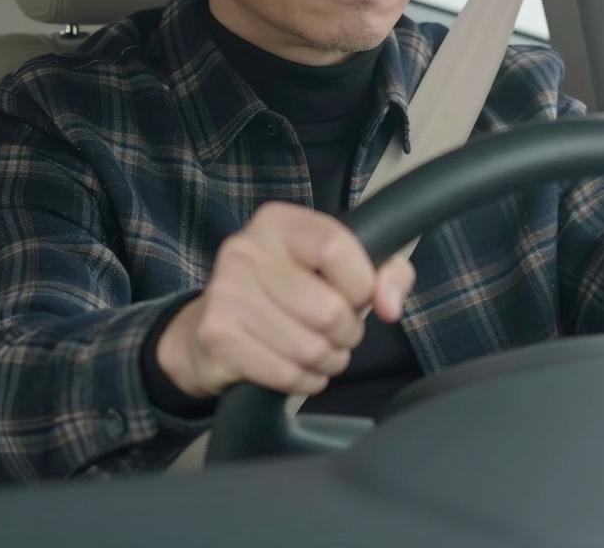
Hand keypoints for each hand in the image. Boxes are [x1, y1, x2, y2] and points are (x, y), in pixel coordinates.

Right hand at [156, 201, 414, 397]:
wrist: (213, 325)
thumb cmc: (291, 290)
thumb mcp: (341, 266)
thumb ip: (385, 272)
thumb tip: (389, 306)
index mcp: (279, 222)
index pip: (334, 247)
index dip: (360, 284)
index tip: (359, 298)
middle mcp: (246, 249)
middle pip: (327, 308)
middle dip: (348, 333)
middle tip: (340, 334)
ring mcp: (226, 291)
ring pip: (309, 347)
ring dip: (328, 360)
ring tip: (321, 352)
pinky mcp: (217, 334)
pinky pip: (284, 373)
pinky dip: (304, 380)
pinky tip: (299, 369)